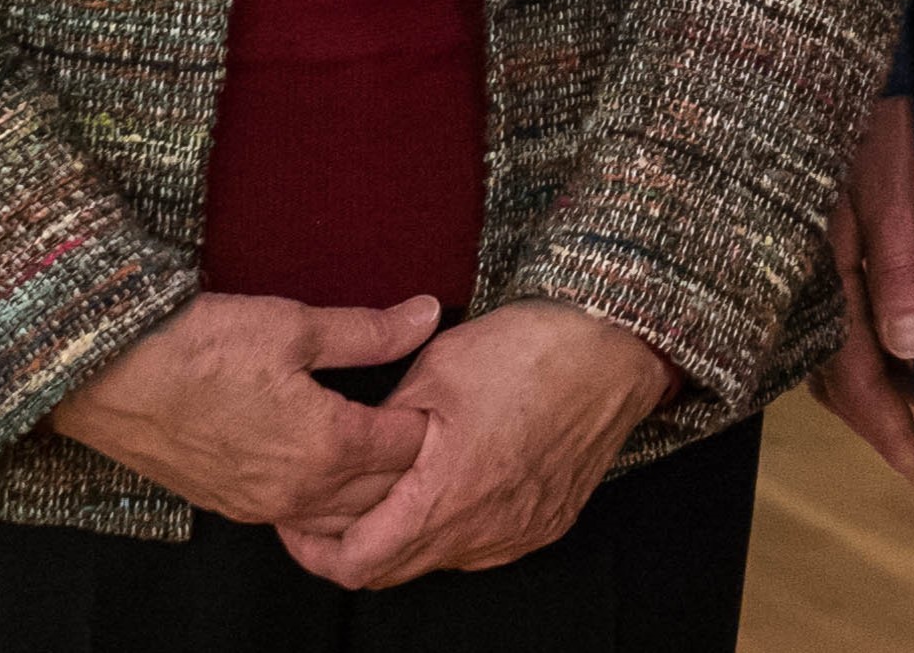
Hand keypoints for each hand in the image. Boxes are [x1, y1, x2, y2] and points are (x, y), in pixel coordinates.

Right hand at [51, 292, 442, 528]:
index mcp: (324, 447)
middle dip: (412, 465)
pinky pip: (295, 518)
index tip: (449, 397)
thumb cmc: (200, 346)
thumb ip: (368, 331)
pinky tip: (331, 474)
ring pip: (337, 516)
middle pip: (380, 493)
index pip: (406, 448)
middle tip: (434, 429)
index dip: (433, 421)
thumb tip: (426, 316)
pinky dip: (325, 504)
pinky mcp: (229, 504)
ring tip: (389, 455)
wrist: (109, 377)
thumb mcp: (294, 325)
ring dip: (369, 492)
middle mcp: (296, 490)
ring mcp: (260, 505)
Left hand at [280, 299, 675, 587]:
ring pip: (437, 560)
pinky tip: (452, 483)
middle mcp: (484, 530)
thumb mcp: (436, 368)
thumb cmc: (532, 348)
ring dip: (405, 536)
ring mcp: (519, 533)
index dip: (313, 550)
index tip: (296, 523)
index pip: (357, 563)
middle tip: (334, 503)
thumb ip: (382, 424)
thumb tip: (350, 452)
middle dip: (353, 543)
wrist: (617, 343)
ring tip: (394, 486)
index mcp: (448, 495)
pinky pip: (481, 547)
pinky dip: (452, 528)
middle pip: (392, 571)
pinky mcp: (547, 523)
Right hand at [806, 95, 913, 489]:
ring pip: (821, 344)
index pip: (852, 375)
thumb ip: (900, 261)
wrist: (808, 34)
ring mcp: (790, 254)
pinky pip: (816, 308)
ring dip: (863, 384)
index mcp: (815, 268)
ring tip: (909, 415)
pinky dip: (848, 340)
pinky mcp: (794, 232)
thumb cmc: (866, 101)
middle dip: (878, 419)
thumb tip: (913, 350)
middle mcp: (794, 272)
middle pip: (832, 373)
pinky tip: (877, 345)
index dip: (890, 429)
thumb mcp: (892, 176)